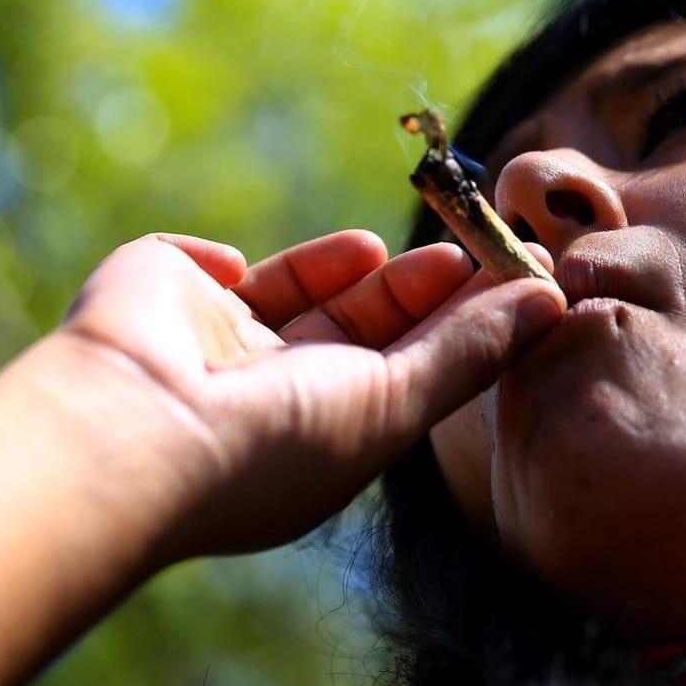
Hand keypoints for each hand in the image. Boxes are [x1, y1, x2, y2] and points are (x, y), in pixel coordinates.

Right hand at [57, 230, 565, 559]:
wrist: (132, 429)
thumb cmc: (270, 443)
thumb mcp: (389, 405)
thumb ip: (467, 353)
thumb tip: (552, 303)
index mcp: (319, 435)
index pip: (405, 370)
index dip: (460, 325)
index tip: (519, 280)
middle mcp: (266, 394)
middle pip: (360, 324)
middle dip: (420, 285)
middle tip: (481, 242)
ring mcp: (208, 343)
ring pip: (295, 288)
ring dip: (345, 264)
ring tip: (392, 248)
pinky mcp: (159, 291)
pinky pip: (200, 262)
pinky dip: (222, 259)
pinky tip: (234, 274)